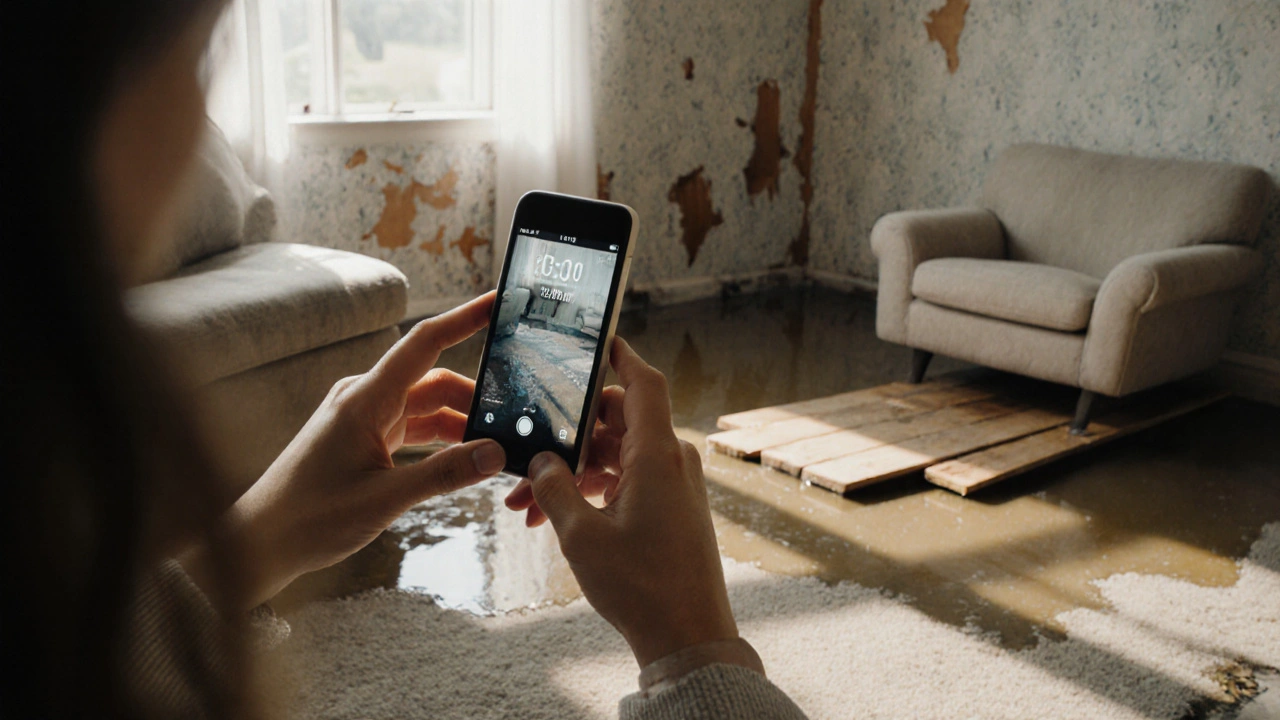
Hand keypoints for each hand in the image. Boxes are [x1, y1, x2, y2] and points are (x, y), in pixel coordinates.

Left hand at [184, 293, 505, 612]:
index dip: (464, 319)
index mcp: (365, 400)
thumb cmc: (309, 517)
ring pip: (427, 407)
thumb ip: (444, 474)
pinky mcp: (363, 440)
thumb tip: (495, 455)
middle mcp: (365, 400)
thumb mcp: (385, 499)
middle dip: (475, 395)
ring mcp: (363, 419)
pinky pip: (413, 428)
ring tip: (495, 445)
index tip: (498, 302)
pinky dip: (441, 440)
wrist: (261, 542)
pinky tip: (464, 459)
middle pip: (435, 380)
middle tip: (514, 416)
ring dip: (460, 423)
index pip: (425, 344)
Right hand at [505, 338, 738, 667]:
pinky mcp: (670, 510)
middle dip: (566, 437)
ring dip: (570, 474)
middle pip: (616, 421)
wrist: (688, 636)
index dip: (619, 355)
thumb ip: (554, 489)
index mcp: (657, 454)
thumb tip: (541, 464)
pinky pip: (625, 484)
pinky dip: (590, 494)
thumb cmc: (642, 585)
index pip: (642, 383)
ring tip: (524, 506)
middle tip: (526, 453)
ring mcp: (673, 486)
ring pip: (614, 458)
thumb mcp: (581, 535)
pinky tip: (549, 521)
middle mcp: (670, 461)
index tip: (596, 339)